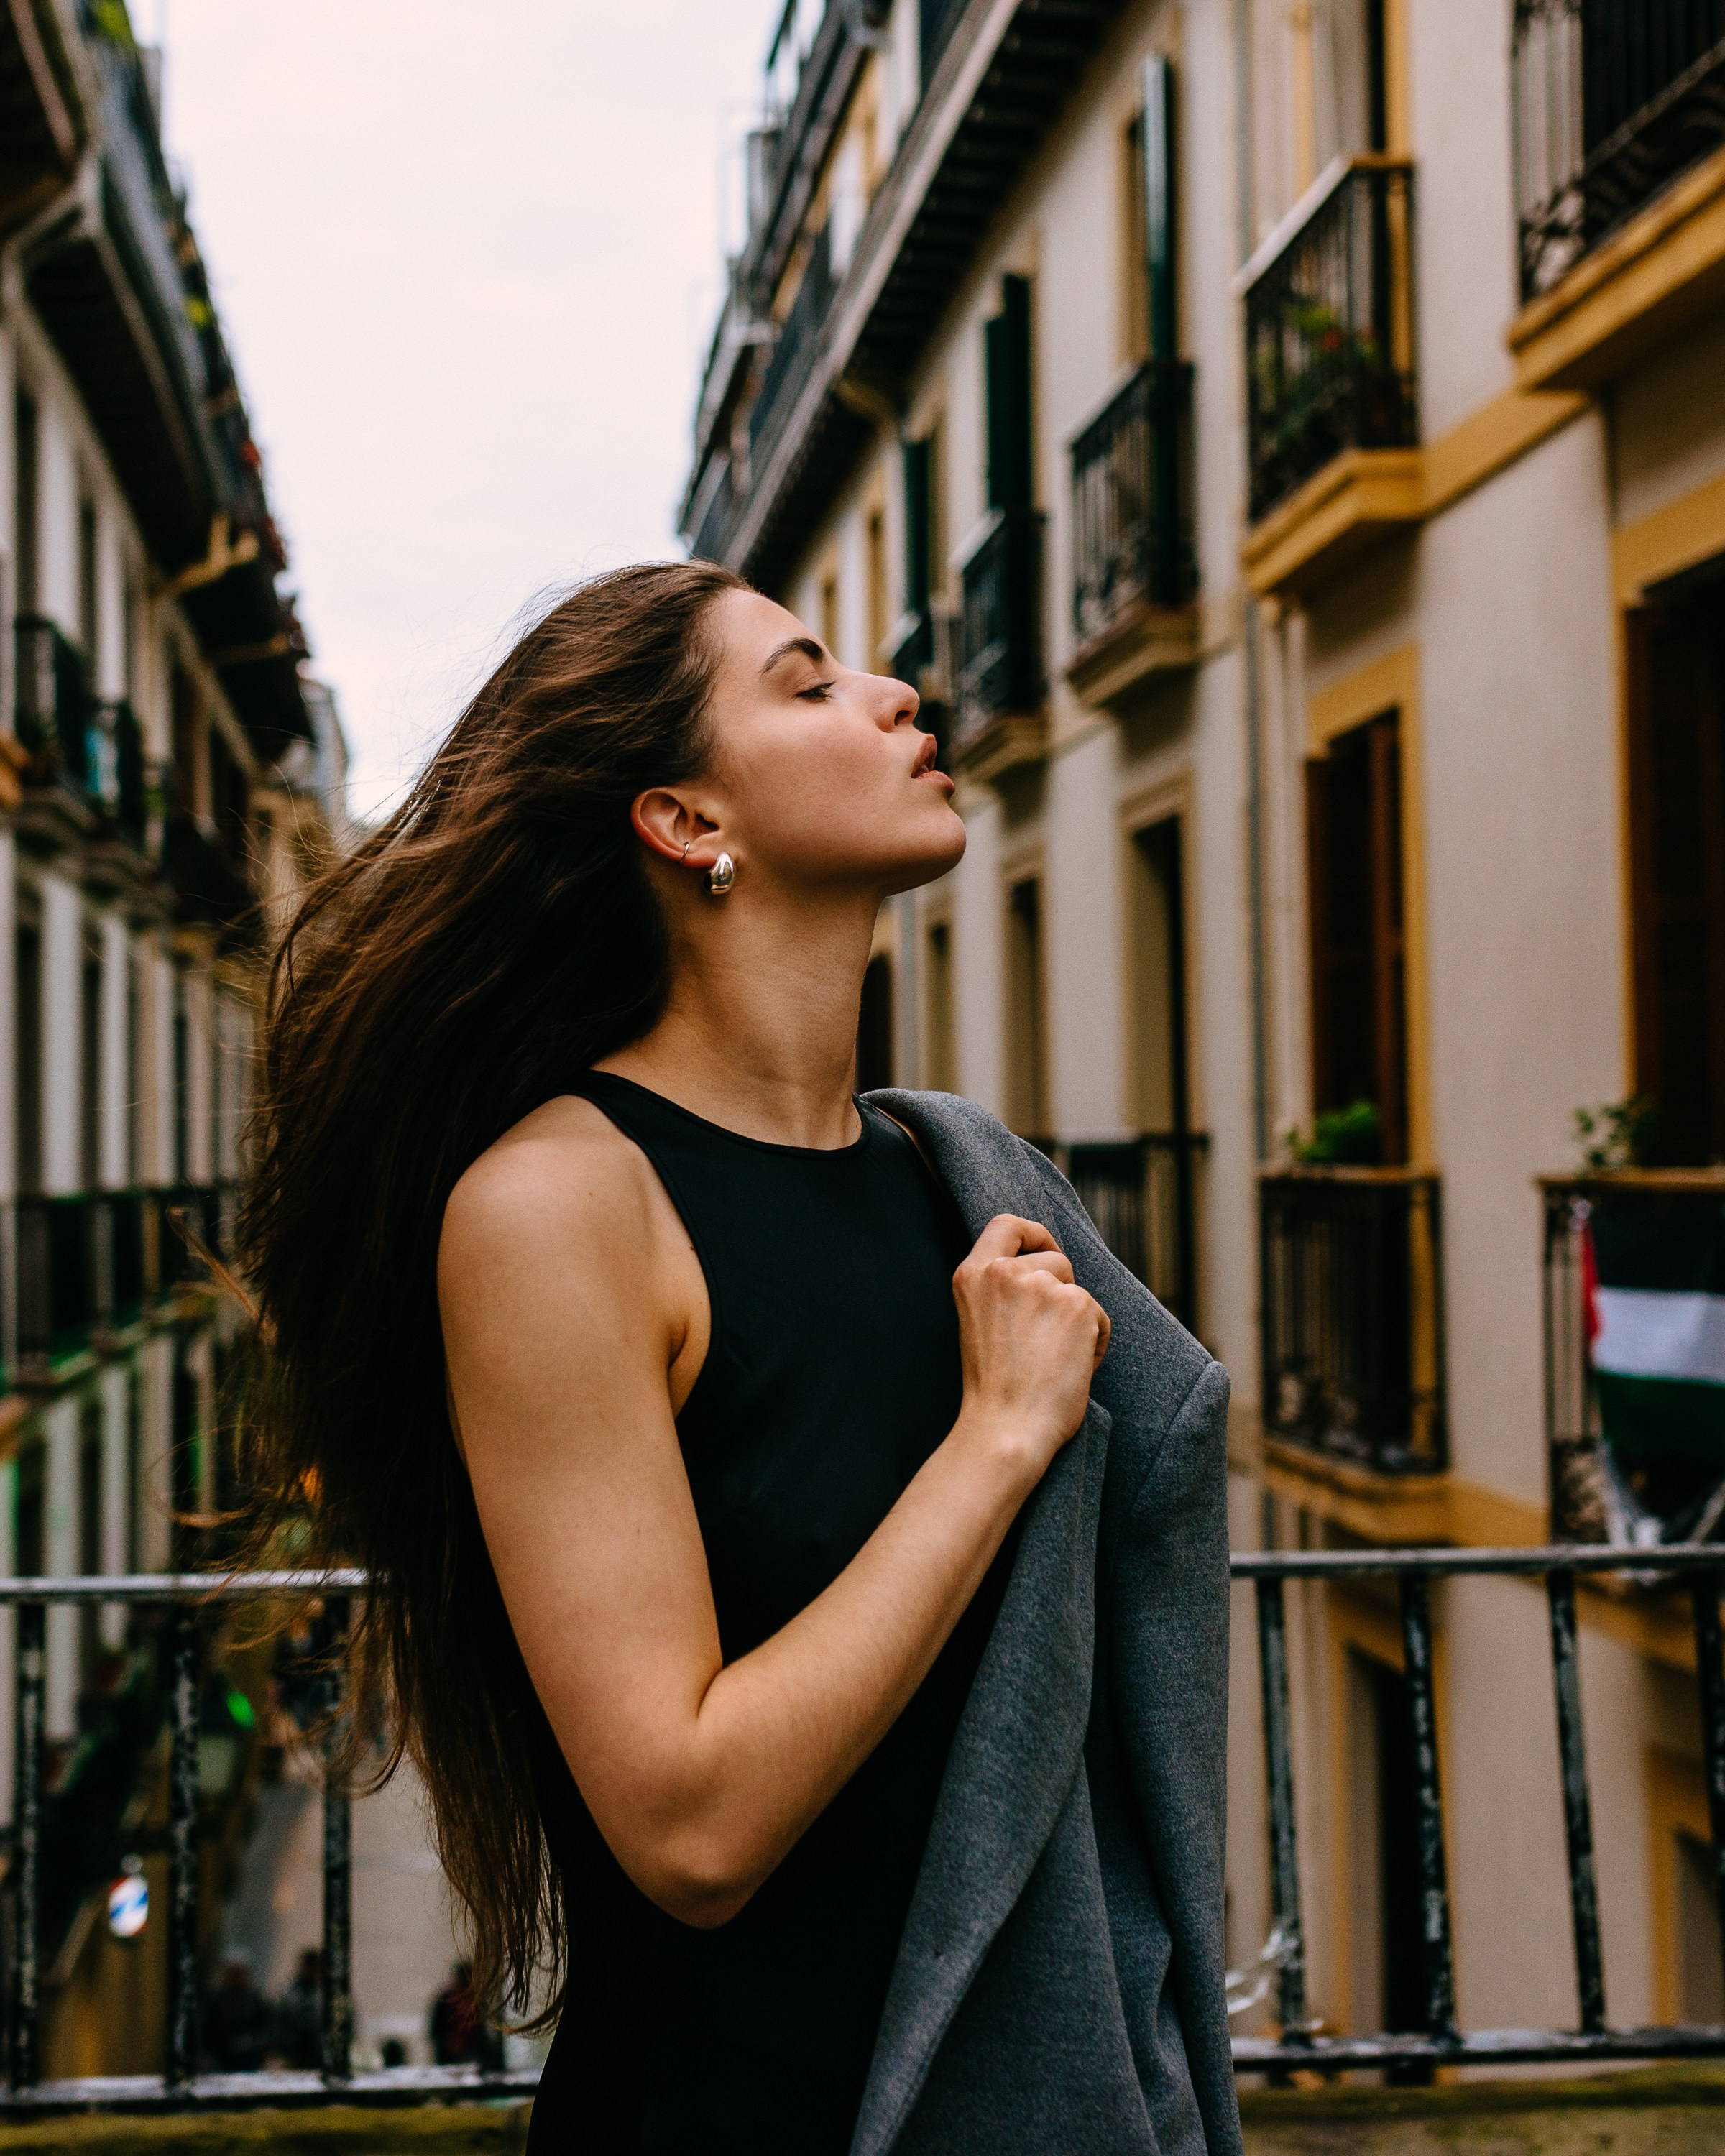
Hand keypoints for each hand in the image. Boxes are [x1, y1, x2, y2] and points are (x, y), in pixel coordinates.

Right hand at [951, 1214, 1109, 1483]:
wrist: (1006, 1429)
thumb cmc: (994, 1390)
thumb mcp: (981, 1323)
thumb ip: (1003, 1291)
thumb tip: (1048, 1273)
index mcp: (972, 1275)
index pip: (1007, 1225)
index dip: (1034, 1235)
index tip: (1045, 1253)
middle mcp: (1005, 1272)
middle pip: (1054, 1261)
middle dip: (1061, 1293)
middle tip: (1045, 1341)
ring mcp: (1042, 1286)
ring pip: (1079, 1291)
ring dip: (1077, 1323)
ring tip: (1055, 1362)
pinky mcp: (1078, 1304)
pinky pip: (1100, 1317)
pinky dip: (1095, 1344)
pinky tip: (1072, 1370)